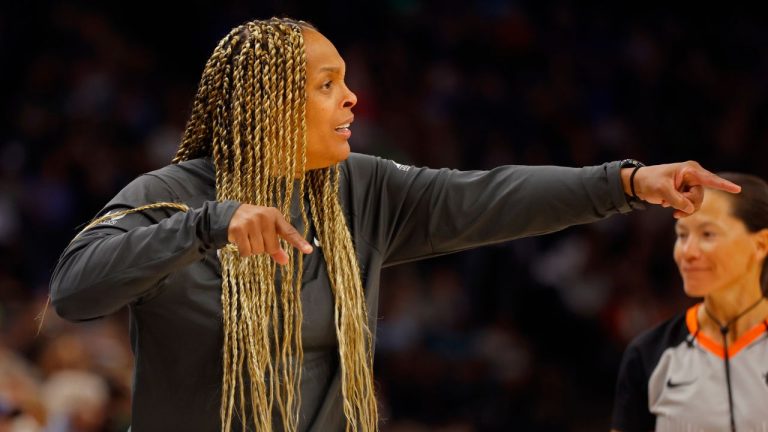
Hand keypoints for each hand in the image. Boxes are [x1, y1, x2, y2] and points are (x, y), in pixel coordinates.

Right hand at [227, 204, 312, 263]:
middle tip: (256, 237)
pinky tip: (241, 241)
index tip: (309, 250)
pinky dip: (244, 251)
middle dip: (264, 248)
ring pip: (259, 250)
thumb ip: (276, 246)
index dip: (299, 242)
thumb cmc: (254, 224)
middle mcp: (264, 217)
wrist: (230, 215)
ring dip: (253, 249)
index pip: (289, 232)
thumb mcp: (267, 230)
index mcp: (275, 216)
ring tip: (248, 237)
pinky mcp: (238, 229)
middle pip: (272, 247)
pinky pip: (246, 252)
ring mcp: (251, 222)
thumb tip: (285, 261)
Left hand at [622, 161, 741, 217]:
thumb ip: (677, 200)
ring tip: (668, 207)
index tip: (737, 190)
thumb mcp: (661, 190)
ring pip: (696, 203)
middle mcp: (693, 176)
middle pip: (700, 196)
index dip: (723, 185)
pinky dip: (680, 208)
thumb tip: (690, 209)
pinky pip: (690, 205)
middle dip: (687, 204)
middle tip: (671, 205)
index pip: (709, 179)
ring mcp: (690, 185)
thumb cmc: (649, 181)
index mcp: (690, 170)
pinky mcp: (686, 192)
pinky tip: (667, 205)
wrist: (638, 183)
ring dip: (683, 208)